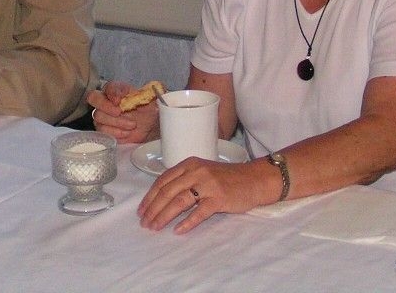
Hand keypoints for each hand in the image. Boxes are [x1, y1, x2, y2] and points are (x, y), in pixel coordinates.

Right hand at [85, 80, 158, 144]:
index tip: (120, 100)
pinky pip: (103, 131)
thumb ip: (156, 90)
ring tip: (132, 125)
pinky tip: (127, 132)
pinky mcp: (105, 130)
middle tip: (119, 111)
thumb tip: (157, 86)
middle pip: (93, 98)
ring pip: (99, 117)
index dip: (112, 93)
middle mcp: (107, 101)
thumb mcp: (155, 99)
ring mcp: (104, 116)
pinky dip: (116, 132)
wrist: (151, 127)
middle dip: (105, 105)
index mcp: (118, 89)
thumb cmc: (149, 110)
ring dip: (116, 122)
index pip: (108, 86)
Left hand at [137, 157, 271, 233]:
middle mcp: (196, 172)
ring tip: (155, 228)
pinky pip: (199, 212)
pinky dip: (187, 222)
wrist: (254, 179)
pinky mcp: (219, 198)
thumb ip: (184, 181)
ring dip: (164, 216)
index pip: (162, 180)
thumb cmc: (226, 178)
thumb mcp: (202, 172)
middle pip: (167, 191)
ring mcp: (208, 184)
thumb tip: (161, 200)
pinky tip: (178, 230)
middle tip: (145, 223)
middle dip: (153, 209)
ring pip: (179, 201)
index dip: (149, 197)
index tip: (141, 211)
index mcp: (189, 164)